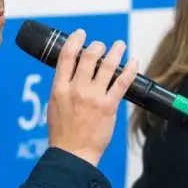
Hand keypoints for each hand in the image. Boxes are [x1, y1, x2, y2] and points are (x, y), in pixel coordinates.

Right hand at [47, 30, 137, 166]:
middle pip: (89, 56)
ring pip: (108, 65)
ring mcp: (94, 97)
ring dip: (116, 51)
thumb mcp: (54, 105)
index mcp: (59, 88)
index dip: (75, 40)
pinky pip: (122, 82)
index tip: (81, 34)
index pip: (67, 55)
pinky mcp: (109, 106)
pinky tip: (134, 62)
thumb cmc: (63, 133)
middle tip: (102, 45)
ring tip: (120, 45)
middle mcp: (76, 89)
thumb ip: (63, 87)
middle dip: (97, 46)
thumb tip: (72, 73)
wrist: (73, 154)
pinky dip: (130, 69)